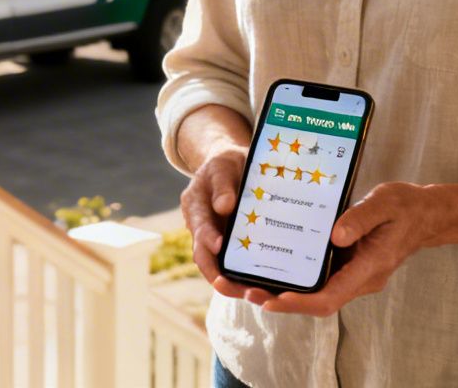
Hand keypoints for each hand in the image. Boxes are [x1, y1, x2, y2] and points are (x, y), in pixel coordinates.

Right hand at [179, 142, 247, 287]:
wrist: (230, 165)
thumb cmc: (227, 163)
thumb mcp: (224, 165)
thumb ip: (223, 184)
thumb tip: (224, 207)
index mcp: (195, 206)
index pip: (199, 225)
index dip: (207, 237)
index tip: (219, 245)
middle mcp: (201, 226)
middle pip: (203, 255)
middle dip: (215, 274)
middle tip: (229, 286)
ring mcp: (214, 238)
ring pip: (218, 265)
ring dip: (230, 282)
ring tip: (250, 294)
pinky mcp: (229, 245)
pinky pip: (233, 264)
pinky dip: (243, 276)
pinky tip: (262, 287)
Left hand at [228, 182, 450, 316]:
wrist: (424, 214)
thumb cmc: (405, 206)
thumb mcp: (384, 202)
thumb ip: (360, 218)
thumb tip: (334, 236)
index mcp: (369, 268)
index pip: (331, 296)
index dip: (302, 302)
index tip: (275, 298)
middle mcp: (360, 279)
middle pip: (318, 301)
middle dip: (283, 300)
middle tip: (247, 292)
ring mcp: (354, 275)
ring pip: (316, 293)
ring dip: (285, 292)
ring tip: (250, 284)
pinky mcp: (348, 267)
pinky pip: (320, 279)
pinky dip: (296, 278)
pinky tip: (273, 265)